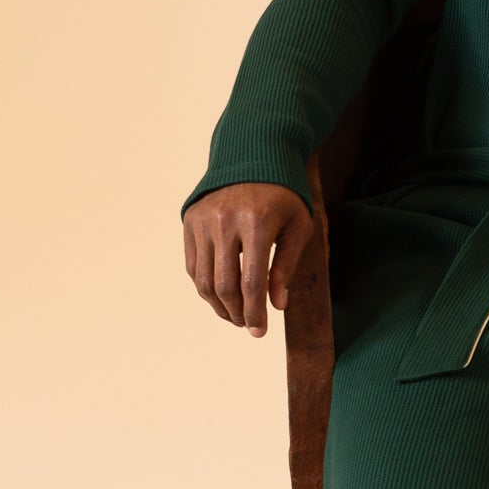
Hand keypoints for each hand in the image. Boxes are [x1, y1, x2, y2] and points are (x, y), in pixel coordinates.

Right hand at [183, 183, 313, 337]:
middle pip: (224, 285)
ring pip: (203, 279)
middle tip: (248, 326)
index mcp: (257, 222)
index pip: (251, 282)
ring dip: (218, 305)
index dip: (255, 313)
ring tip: (234, 315)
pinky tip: (221, 295)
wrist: (254, 157)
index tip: (260, 332)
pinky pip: (193, 265)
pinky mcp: (190, 221)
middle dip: (236, 313)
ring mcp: (203, 220)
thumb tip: (277, 305)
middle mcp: (225, 221)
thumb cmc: (284, 197)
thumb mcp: (298, 228)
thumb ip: (287, 267)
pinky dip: (204, 286)